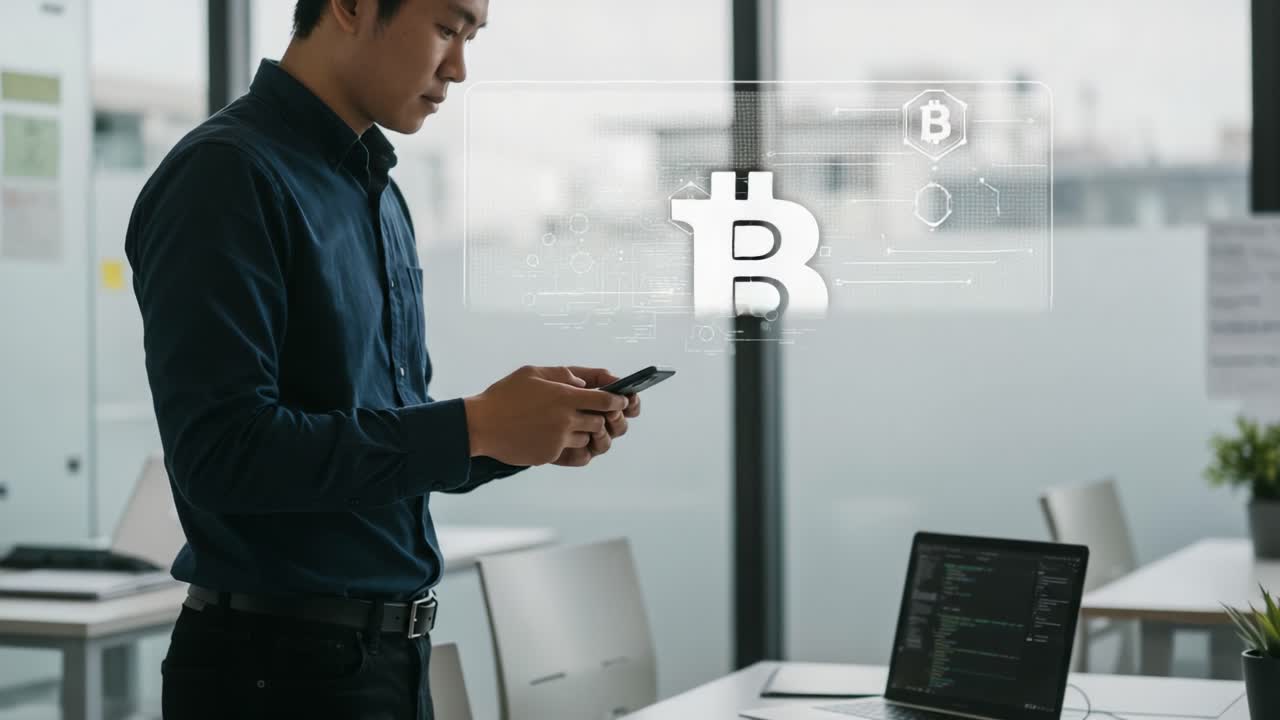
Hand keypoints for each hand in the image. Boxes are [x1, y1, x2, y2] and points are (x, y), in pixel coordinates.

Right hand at [463, 366, 627, 466]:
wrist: (481, 425)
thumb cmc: (504, 396)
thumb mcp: (532, 373)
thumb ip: (561, 374)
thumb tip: (583, 383)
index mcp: (564, 396)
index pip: (606, 401)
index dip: (618, 401)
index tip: (621, 401)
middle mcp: (566, 419)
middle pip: (601, 423)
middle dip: (602, 419)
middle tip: (596, 414)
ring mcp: (558, 440)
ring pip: (587, 438)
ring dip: (583, 432)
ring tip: (566, 425)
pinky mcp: (550, 455)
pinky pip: (571, 452)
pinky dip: (568, 445)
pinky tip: (553, 437)